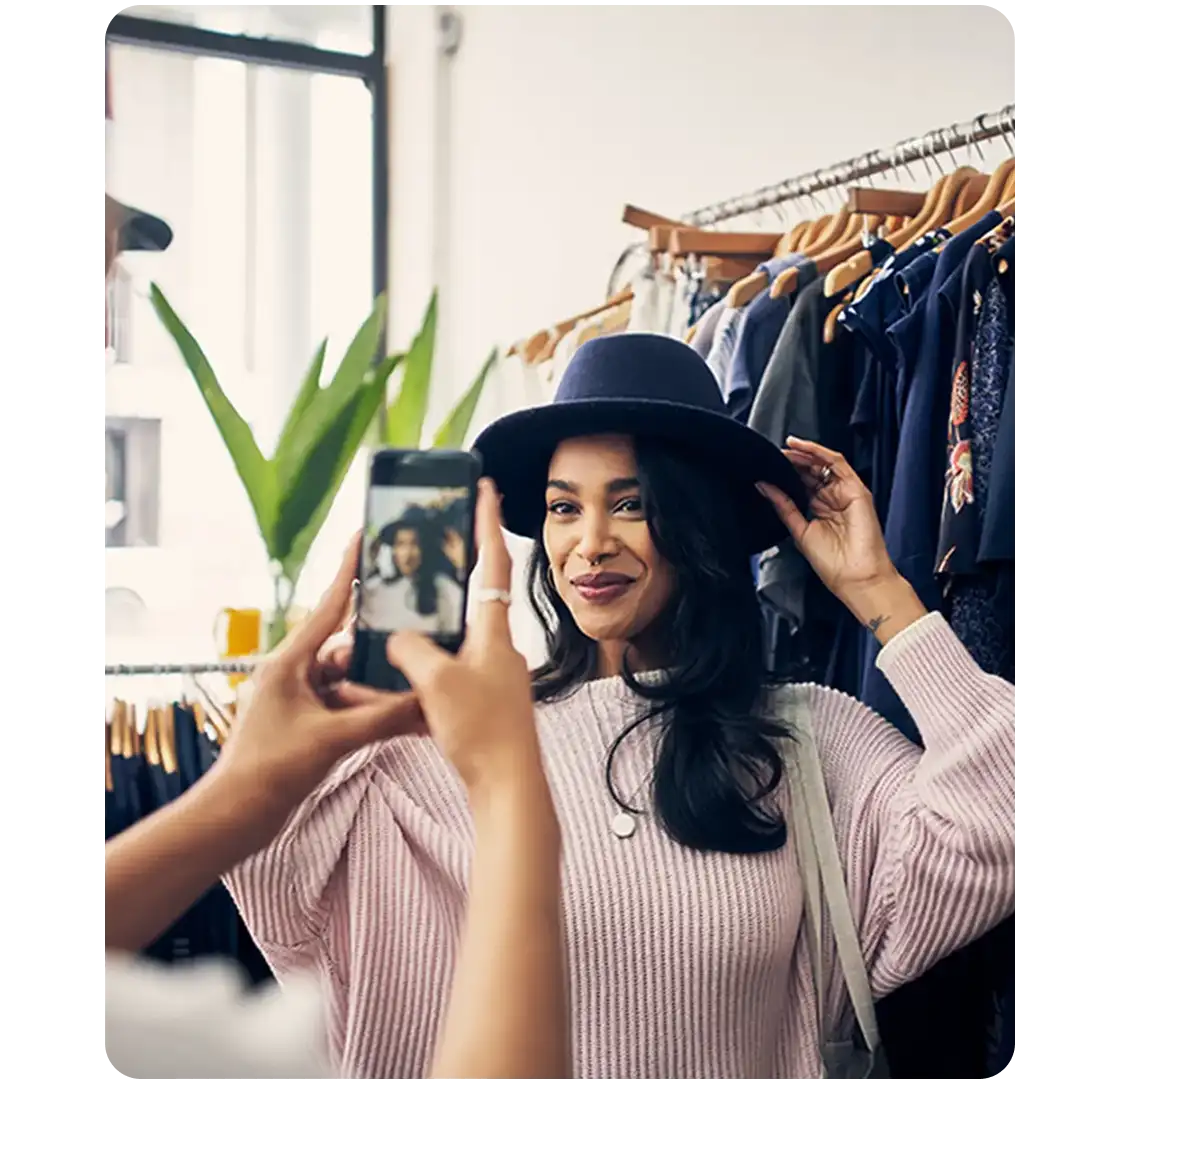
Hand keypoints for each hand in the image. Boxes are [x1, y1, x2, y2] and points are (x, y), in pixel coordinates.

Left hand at [214, 536, 423, 827]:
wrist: (235, 816)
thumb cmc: (268, 770)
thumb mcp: (333, 738)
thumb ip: (384, 717)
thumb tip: (428, 701)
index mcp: (289, 662)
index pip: (328, 606)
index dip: (348, 570)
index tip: (363, 536)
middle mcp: (293, 674)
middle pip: (344, 645)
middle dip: (377, 643)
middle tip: (413, 628)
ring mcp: (298, 699)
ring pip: (348, 678)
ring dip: (375, 683)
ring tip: (412, 683)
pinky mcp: (305, 724)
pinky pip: (346, 705)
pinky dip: (368, 708)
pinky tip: (397, 716)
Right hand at [383, 479, 541, 795]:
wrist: (508, 789)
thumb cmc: (482, 732)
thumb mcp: (436, 681)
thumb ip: (410, 649)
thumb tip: (397, 640)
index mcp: (495, 633)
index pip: (494, 563)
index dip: (487, 523)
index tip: (485, 488)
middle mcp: (499, 650)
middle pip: (467, 604)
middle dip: (439, 588)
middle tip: (413, 568)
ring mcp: (492, 679)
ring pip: (449, 646)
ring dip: (419, 641)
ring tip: (384, 637)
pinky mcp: (481, 706)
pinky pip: (445, 679)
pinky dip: (418, 678)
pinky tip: (390, 689)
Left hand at [757, 437, 925, 641]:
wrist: (855, 578)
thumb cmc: (833, 563)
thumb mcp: (799, 530)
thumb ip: (783, 506)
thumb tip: (764, 487)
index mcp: (820, 509)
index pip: (802, 483)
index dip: (786, 473)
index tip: (767, 466)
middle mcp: (833, 498)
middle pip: (812, 471)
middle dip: (793, 461)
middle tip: (773, 454)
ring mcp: (846, 492)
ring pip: (823, 464)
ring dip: (804, 453)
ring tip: (785, 448)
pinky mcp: (856, 489)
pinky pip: (837, 463)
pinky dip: (819, 452)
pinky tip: (803, 446)